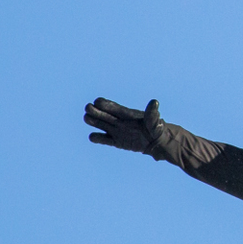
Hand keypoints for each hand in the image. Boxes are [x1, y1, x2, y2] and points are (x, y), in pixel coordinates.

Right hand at [83, 98, 197, 165]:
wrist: (155, 141)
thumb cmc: (155, 128)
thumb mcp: (154, 120)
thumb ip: (152, 113)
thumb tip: (155, 102)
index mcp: (126, 114)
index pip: (112, 107)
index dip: (104, 103)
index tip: (98, 102)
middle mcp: (118, 121)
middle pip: (102, 114)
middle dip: (94, 110)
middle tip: (88, 109)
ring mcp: (115, 131)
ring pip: (100, 125)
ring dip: (92, 121)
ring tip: (87, 118)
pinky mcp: (115, 141)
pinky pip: (103, 139)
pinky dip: (96, 138)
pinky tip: (94, 137)